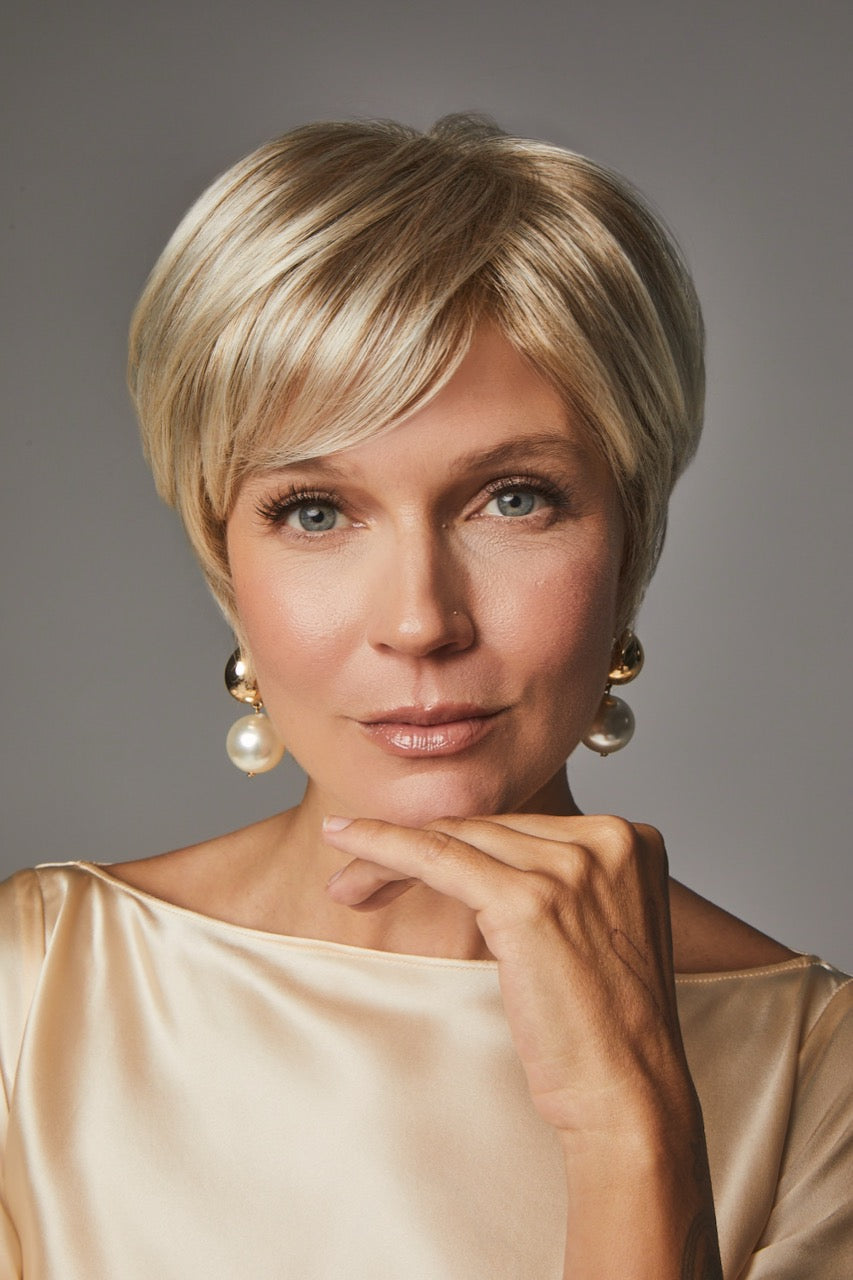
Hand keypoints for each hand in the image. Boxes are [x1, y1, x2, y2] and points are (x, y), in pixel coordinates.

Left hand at [323, 812, 690, 1138]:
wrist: (630, 1095)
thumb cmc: (604, 1029)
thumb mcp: (592, 931)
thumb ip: (553, 882)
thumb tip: (475, 859)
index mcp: (628, 838)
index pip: (518, 825)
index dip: (456, 843)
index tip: (405, 863)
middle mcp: (607, 839)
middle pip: (486, 827)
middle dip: (416, 849)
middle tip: (359, 879)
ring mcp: (572, 866)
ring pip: (455, 838)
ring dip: (387, 854)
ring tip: (346, 885)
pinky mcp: (530, 900)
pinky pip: (438, 857)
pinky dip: (384, 846)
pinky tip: (346, 843)